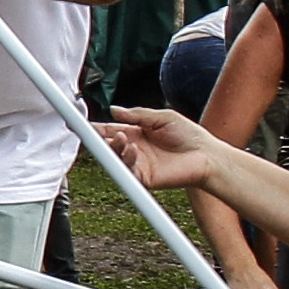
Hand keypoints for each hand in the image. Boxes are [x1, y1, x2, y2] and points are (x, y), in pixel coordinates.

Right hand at [99, 105, 223, 188]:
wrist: (206, 155)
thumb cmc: (189, 135)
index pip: (111, 129)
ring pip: (114, 158)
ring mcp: (138, 164)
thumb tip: (114, 110)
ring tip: (122, 138)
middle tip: (94, 132)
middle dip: (99, 139)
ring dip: (113, 148)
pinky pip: (127, 172)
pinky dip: (126, 161)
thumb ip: (137, 114)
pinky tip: (133, 151)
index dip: (95, 127)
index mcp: (137, 132)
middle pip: (108, 144)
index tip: (81, 123)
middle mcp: (134, 149)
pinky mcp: (144, 178)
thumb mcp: (163, 116)